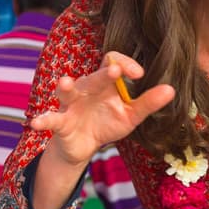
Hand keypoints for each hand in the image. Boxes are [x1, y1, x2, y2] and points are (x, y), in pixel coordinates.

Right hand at [29, 52, 174, 168]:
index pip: (112, 62)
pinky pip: (50, 118)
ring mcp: (70, 104)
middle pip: (93, 76)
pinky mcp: (60, 121)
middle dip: (103, 74)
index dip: (125, 64)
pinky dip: (43, 119)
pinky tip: (37, 122)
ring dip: (66, 86)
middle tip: (114, 70)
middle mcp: (86, 88)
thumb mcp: (131, 115)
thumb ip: (148, 103)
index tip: (140, 74)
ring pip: (67, 91)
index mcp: (105, 84)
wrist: (83, 146)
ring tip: (65, 82)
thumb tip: (172, 89)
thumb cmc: (107, 123)